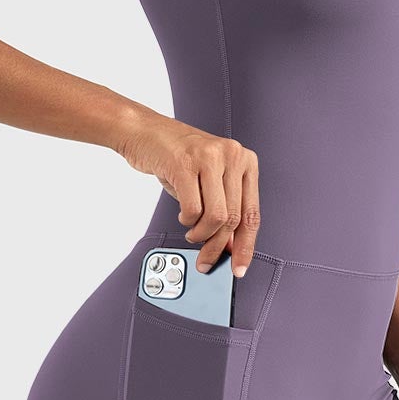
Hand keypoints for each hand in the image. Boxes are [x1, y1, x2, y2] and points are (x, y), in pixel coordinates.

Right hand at [116, 114, 260, 274]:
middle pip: (232, 218)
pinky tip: (184, 216)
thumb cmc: (178, 158)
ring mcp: (209, 157)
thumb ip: (224, 210)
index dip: (246, 246)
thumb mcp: (210, 182)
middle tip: (206, 259)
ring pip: (216, 217)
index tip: (239, 268)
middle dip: (217, 246)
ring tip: (192, 232)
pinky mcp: (185, 162)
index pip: (252, 213)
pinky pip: (193, 209)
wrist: (146, 132)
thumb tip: (231, 247)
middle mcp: (232, 156)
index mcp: (245, 161)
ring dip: (201, 234)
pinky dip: (187, 221)